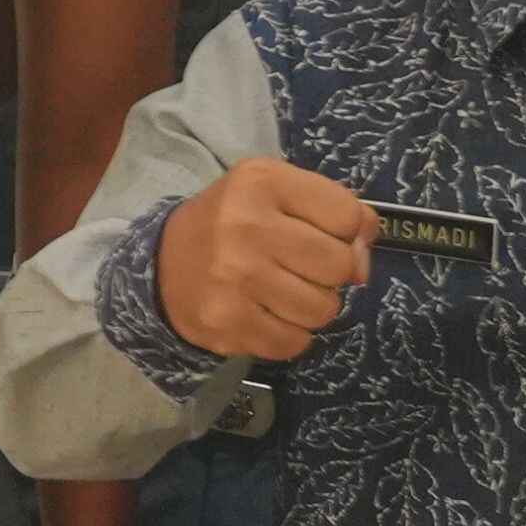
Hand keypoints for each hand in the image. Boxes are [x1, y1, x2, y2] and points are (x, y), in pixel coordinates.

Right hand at [155, 160, 375, 359]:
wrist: (162, 263)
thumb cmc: (234, 222)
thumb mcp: (278, 192)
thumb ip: (334, 210)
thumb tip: (363, 263)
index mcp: (262, 182)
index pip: (347, 215)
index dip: (347, 231)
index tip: (323, 235)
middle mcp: (246, 225)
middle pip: (339, 266)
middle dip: (331, 273)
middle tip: (302, 269)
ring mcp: (234, 277)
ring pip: (322, 310)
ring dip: (313, 307)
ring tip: (285, 293)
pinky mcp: (226, 322)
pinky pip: (295, 343)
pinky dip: (291, 335)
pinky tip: (268, 316)